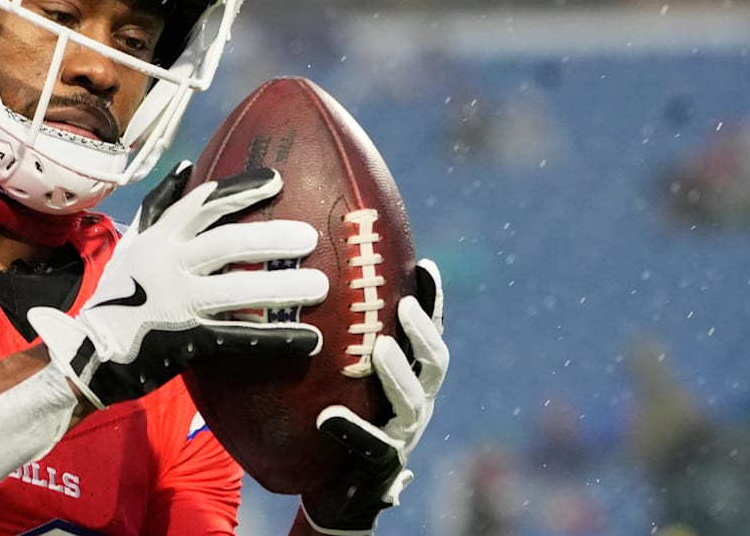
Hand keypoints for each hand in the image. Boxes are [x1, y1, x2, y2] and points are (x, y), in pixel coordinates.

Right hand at [29, 162, 327, 408]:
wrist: (89, 351)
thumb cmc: (119, 293)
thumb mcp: (133, 243)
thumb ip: (160, 206)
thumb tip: (187, 166)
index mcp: (159, 239)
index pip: (203, 205)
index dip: (241, 190)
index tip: (277, 181)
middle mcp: (168, 266)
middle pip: (227, 245)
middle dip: (271, 238)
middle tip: (309, 237)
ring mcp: (178, 303)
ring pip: (238, 291)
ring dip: (282, 289)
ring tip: (322, 285)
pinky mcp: (188, 340)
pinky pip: (240, 337)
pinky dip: (277, 338)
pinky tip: (311, 338)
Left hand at [299, 259, 448, 534]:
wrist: (335, 483)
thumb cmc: (339, 415)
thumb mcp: (345, 373)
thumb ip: (343, 337)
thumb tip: (313, 274)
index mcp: (414, 377)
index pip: (431, 333)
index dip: (433, 302)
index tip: (424, 266)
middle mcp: (417, 402)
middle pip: (436, 363)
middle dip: (423, 333)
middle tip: (404, 307)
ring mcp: (403, 434)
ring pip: (414, 402)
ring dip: (399, 373)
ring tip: (380, 350)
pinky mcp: (381, 465)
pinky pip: (372, 446)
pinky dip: (352, 430)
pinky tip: (329, 418)